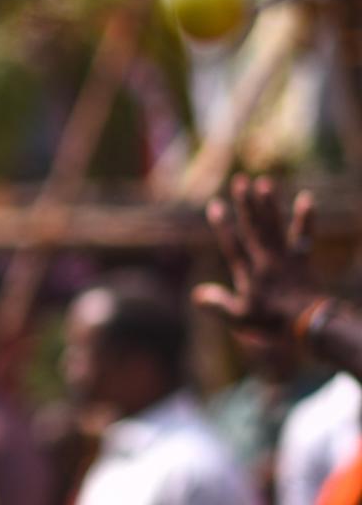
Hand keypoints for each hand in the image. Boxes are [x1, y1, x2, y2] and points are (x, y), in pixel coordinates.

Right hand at [192, 175, 320, 342]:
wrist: (310, 324)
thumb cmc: (272, 323)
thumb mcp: (238, 319)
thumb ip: (217, 305)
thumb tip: (196, 293)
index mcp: (250, 273)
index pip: (233, 244)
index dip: (223, 225)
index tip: (215, 205)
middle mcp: (267, 260)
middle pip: (254, 228)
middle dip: (246, 204)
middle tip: (241, 180)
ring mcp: (286, 258)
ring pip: (275, 226)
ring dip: (270, 204)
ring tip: (265, 182)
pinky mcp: (303, 260)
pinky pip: (304, 236)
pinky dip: (305, 218)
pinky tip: (306, 198)